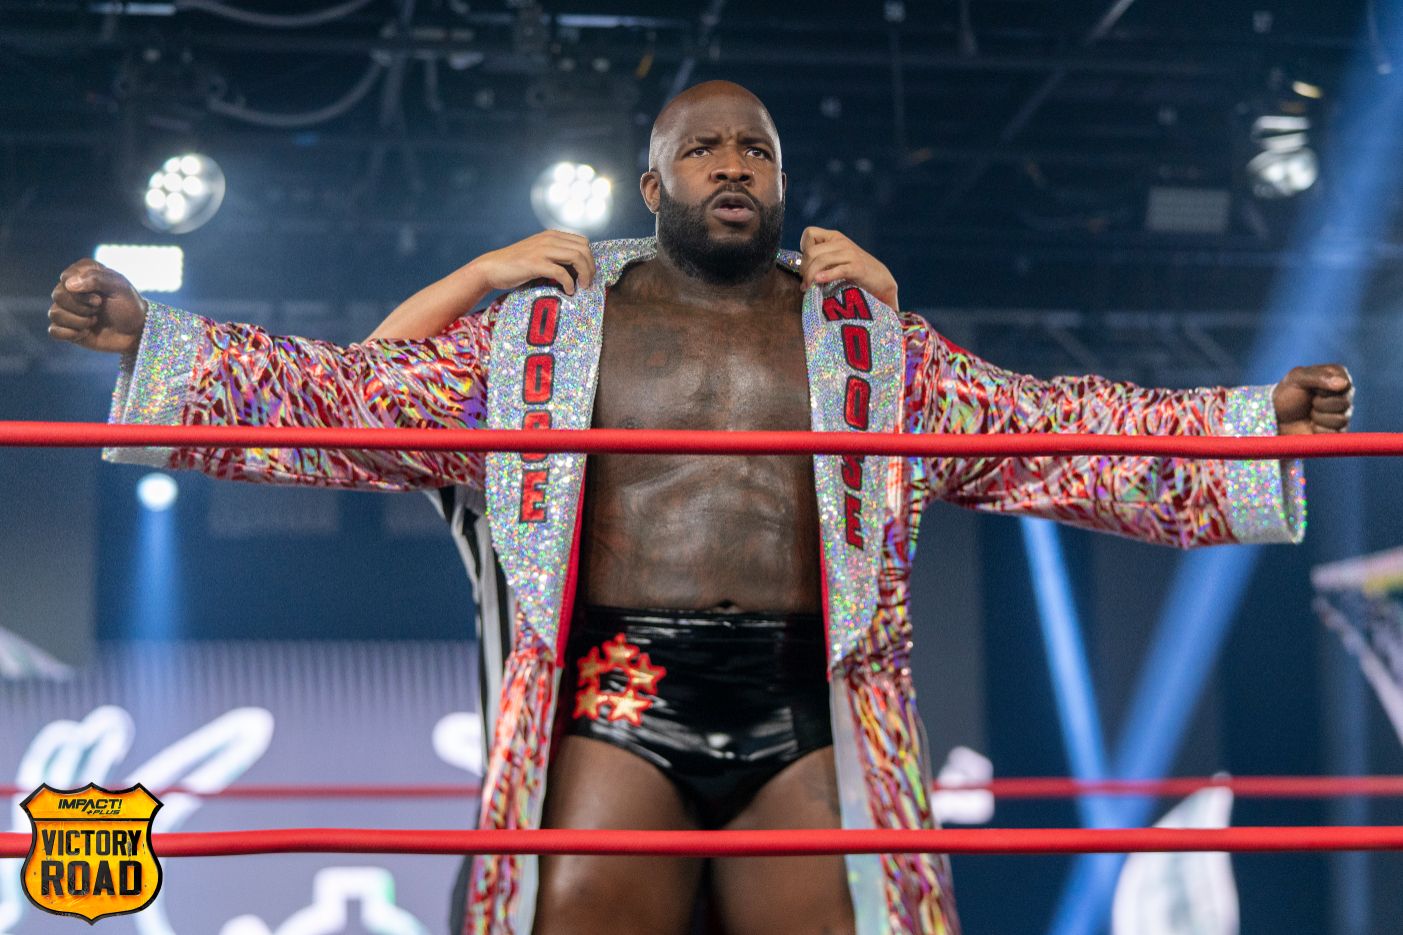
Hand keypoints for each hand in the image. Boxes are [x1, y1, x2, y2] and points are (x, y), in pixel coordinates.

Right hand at [47, 259, 148, 354]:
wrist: (136, 331)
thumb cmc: (129, 305)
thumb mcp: (119, 287)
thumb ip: (96, 279)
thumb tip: (68, 284)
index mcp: (81, 273)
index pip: (66, 279)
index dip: (82, 292)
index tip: (101, 298)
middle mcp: (70, 289)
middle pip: (58, 295)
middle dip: (82, 307)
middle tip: (99, 309)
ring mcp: (67, 308)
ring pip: (54, 314)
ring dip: (79, 321)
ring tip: (95, 320)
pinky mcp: (66, 328)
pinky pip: (53, 331)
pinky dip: (71, 334)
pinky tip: (85, 333)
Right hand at [463, 230, 595, 295]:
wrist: (492, 267)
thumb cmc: (516, 265)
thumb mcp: (539, 253)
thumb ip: (556, 255)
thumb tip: (577, 269)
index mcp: (552, 235)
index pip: (583, 242)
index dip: (589, 259)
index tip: (587, 275)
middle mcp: (549, 239)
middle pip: (583, 249)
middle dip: (590, 268)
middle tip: (587, 283)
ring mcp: (542, 250)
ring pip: (576, 257)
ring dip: (584, 275)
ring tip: (581, 287)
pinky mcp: (535, 263)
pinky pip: (561, 272)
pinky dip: (569, 283)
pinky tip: (568, 291)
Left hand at [799, 227, 899, 309]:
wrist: (880, 280)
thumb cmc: (854, 272)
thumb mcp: (836, 259)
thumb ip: (821, 259)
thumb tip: (800, 269)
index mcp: (834, 237)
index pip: (809, 233)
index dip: (803, 249)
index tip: (806, 264)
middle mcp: (841, 242)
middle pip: (811, 251)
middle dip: (803, 269)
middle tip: (805, 283)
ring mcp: (850, 254)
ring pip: (820, 261)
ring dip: (810, 277)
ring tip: (808, 288)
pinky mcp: (857, 268)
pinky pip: (837, 269)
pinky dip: (826, 276)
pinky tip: (818, 282)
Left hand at [1272, 364, 1353, 434]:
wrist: (1277, 417)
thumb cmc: (1287, 394)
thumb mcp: (1297, 377)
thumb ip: (1319, 376)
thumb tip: (1343, 384)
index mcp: (1338, 376)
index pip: (1345, 384)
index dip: (1324, 390)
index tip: (1311, 389)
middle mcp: (1345, 394)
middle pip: (1344, 403)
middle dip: (1320, 404)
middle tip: (1310, 402)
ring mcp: (1343, 412)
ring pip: (1341, 419)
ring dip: (1319, 418)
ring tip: (1310, 413)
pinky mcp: (1339, 430)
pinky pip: (1337, 433)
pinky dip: (1320, 430)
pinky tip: (1312, 425)